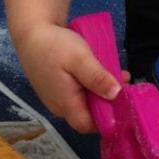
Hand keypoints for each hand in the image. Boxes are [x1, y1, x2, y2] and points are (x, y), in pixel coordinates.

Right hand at [14, 23, 128, 132]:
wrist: (32, 32)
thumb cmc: (55, 46)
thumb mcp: (80, 59)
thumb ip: (97, 78)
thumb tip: (116, 95)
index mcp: (65, 104)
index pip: (87, 126)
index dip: (107, 119)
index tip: (125, 105)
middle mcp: (60, 106)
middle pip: (88, 114)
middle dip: (109, 102)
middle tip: (126, 84)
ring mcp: (58, 97)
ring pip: (85, 101)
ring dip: (102, 91)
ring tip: (120, 74)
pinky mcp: (58, 87)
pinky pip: (79, 92)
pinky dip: (93, 84)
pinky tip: (103, 71)